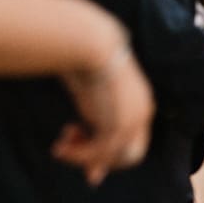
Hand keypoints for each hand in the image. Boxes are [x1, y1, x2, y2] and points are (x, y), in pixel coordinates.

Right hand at [52, 43, 154, 185]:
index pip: (133, 138)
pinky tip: (60, 148)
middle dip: (100, 158)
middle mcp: (143, 112)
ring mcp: (134, 120)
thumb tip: (80, 136)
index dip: (109, 150)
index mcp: (140, 103)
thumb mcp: (90, 94)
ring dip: (85, 158)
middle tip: (68, 151)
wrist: (88, 44)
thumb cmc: (83, 62)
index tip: (78, 144)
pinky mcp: (119, 124)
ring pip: (117, 157)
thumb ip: (91, 118)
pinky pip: (101, 152)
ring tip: (60, 148)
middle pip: (131, 154)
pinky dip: (79, 155)